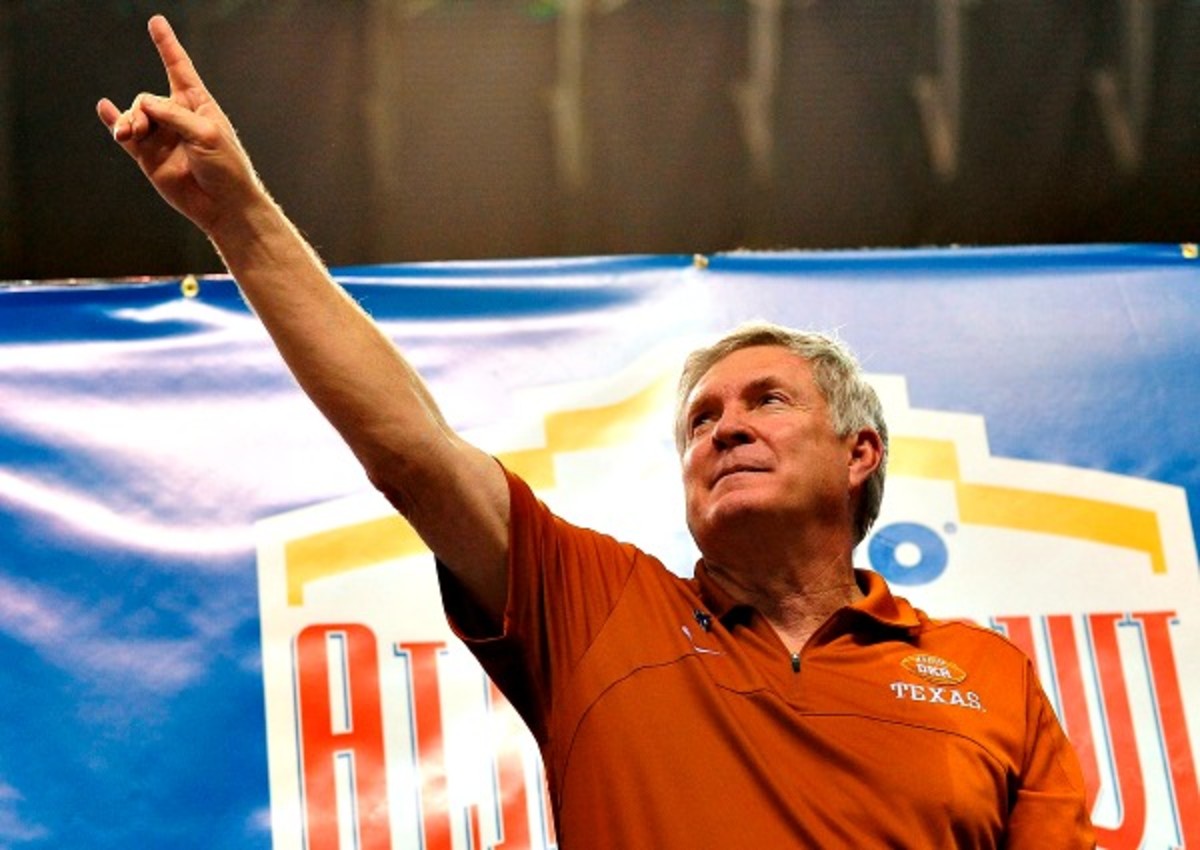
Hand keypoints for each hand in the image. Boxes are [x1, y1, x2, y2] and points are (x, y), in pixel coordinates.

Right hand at [97, 15, 264, 234]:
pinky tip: (105, 109)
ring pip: (135, 117)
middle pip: (148, 99)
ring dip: (128, 123)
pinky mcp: (149, 157)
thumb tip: (143, 105)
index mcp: (199, 105)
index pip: (179, 69)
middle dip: (142, 110)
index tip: (156, 22)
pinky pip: (127, 135)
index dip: (167, 46)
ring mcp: (162, 137)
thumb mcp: (206, 133)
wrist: (224, 206)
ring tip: (128, 136)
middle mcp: (178, 117)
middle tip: (142, 129)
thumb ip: (174, 115)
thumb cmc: (226, 167)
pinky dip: (114, 122)